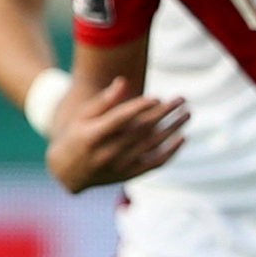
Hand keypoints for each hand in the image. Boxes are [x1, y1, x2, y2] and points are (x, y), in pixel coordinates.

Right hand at [45, 78, 187, 190]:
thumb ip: (104, 100)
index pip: (120, 119)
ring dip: (172, 128)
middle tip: (181, 98)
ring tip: (187, 113)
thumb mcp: (83, 116)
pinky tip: (182, 137)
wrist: (69, 172)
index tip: (157, 97)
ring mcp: (120, 166)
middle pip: (141, 130)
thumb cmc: (77, 136)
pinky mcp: (129, 175)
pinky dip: (170, 152)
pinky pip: (154, 163)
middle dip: (164, 113)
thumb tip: (123, 81)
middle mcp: (107, 152)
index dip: (139, 108)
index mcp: (93, 135)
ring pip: (152, 145)